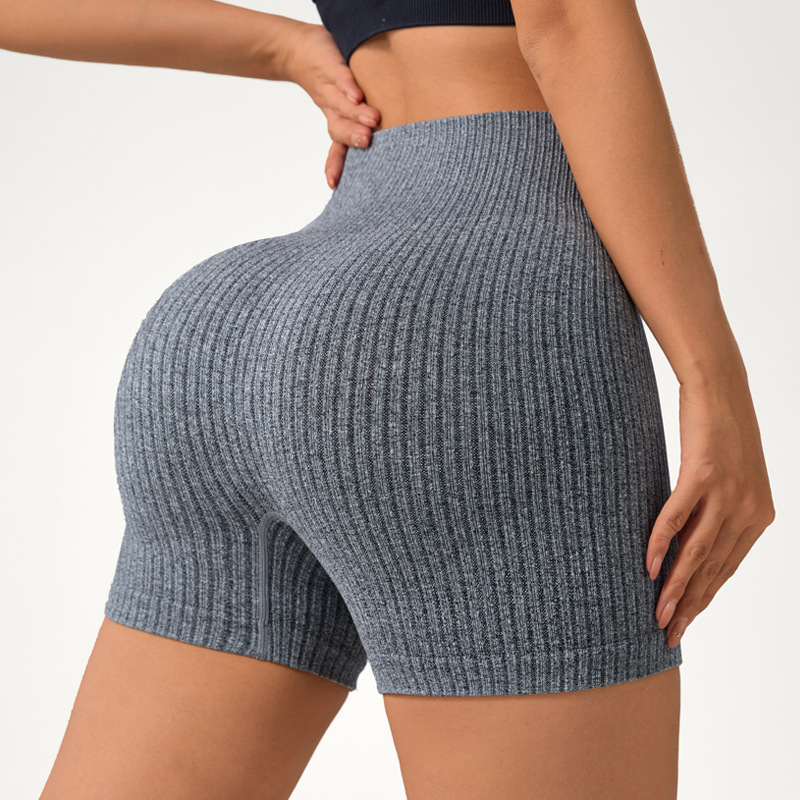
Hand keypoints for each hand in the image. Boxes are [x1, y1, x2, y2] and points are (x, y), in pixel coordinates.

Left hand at [281, 22, 380, 188]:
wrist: (300, 49)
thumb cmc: (332, 80)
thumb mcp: (348, 103)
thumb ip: (367, 123)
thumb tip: (399, 149)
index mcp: (338, 123)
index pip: (338, 149)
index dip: (336, 165)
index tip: (333, 183)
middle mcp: (332, 110)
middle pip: (338, 129)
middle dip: (352, 136)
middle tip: (367, 141)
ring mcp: (331, 89)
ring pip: (341, 106)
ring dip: (355, 113)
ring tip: (373, 119)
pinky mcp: (332, 67)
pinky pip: (340, 79)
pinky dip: (348, 87)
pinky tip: (357, 95)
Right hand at [646, 377, 775, 645]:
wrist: (721, 387)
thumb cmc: (720, 432)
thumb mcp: (730, 478)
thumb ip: (718, 512)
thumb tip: (692, 543)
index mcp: (756, 516)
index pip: (726, 569)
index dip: (704, 599)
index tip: (683, 622)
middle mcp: (747, 510)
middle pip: (713, 568)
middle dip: (689, 605)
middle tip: (667, 633)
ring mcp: (726, 493)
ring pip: (698, 551)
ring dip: (675, 587)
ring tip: (657, 613)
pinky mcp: (703, 474)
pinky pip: (678, 517)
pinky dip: (662, 544)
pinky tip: (648, 567)